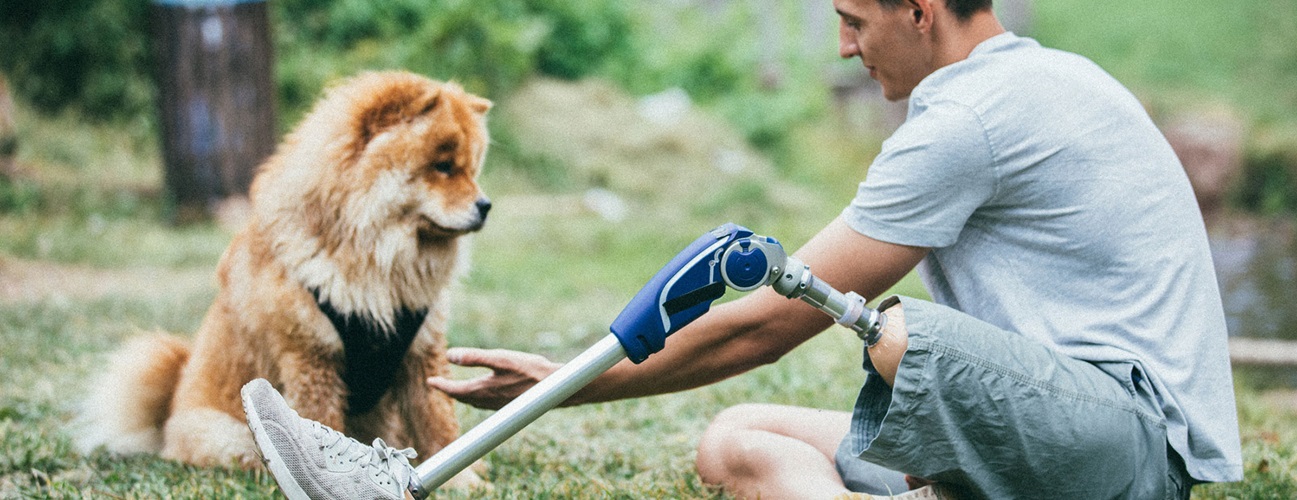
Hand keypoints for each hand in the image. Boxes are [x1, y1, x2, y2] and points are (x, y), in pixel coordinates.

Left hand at [428, 347, 561, 409]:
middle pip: (463, 398)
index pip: (455, 390)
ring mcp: (499, 405)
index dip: (441, 386)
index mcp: (484, 389)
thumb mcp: (500, 358)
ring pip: (474, 402)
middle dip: (450, 391)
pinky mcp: (509, 405)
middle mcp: (489, 400)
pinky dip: (477, 398)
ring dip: (463, 396)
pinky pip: (485, 404)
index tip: (430, 382)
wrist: (555, 388)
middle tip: (440, 385)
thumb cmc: (530, 370)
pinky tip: (483, 394)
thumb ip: (474, 357)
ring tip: (457, 390)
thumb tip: (450, 355)